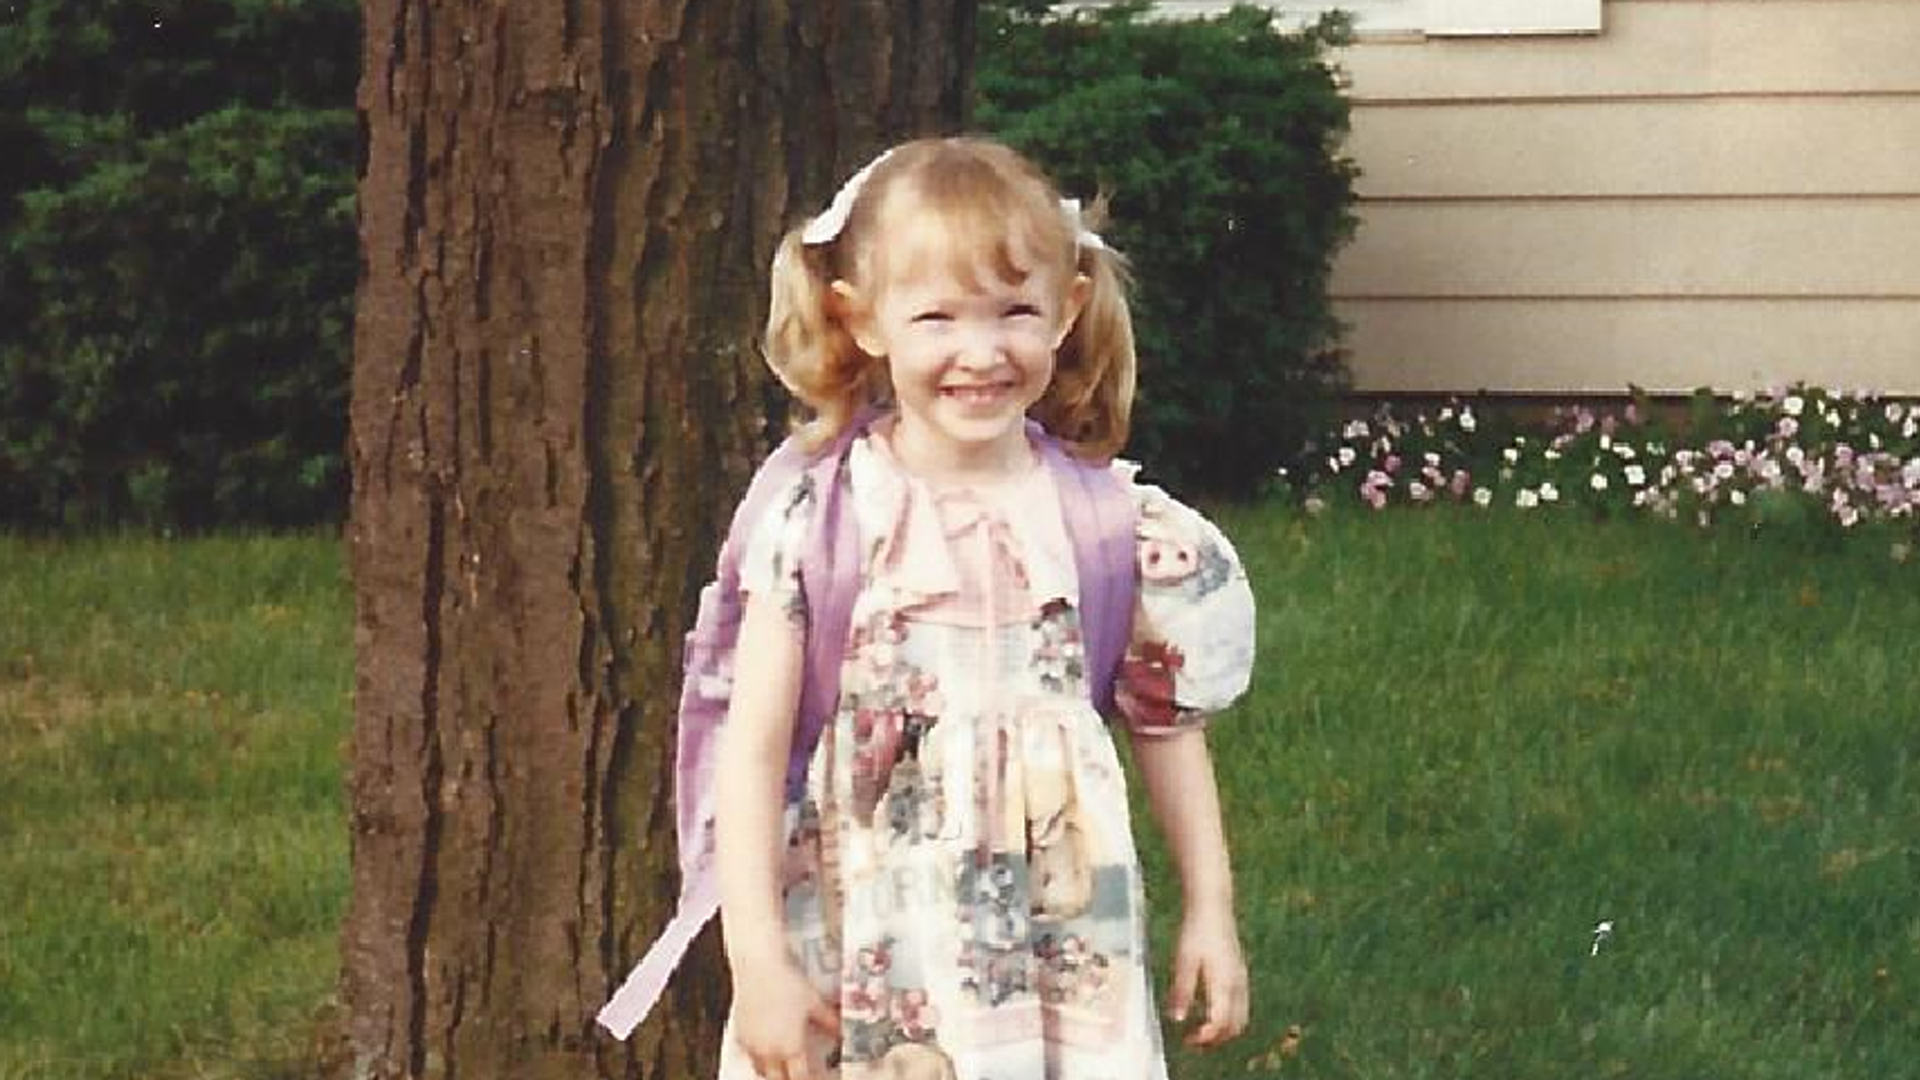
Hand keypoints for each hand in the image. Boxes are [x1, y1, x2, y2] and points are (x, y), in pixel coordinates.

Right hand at [732, 958, 839, 1079]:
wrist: (758, 966)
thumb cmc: (786, 981)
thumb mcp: (814, 1002)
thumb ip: (830, 1022)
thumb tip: (842, 1032)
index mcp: (790, 1047)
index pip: (800, 1077)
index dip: (810, 1078)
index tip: (817, 1074)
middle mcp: (769, 1050)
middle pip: (779, 1079)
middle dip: (790, 1077)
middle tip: (800, 1071)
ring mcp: (752, 1044)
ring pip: (762, 1070)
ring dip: (774, 1071)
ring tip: (784, 1064)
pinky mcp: (740, 1034)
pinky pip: (749, 1055)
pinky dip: (759, 1057)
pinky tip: (767, 1048)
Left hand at [1166, 910, 1249, 1048]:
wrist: (1212, 906)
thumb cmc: (1196, 931)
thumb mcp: (1183, 960)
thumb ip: (1182, 991)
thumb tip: (1176, 1018)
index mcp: (1223, 982)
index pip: (1220, 1022)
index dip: (1206, 1037)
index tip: (1188, 1040)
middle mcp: (1237, 984)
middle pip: (1234, 1026)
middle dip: (1216, 1039)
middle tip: (1193, 1041)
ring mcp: (1241, 978)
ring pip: (1240, 1017)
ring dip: (1223, 1030)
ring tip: (1200, 1031)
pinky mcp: (1239, 973)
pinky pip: (1240, 1005)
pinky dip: (1228, 1017)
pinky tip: (1209, 1012)